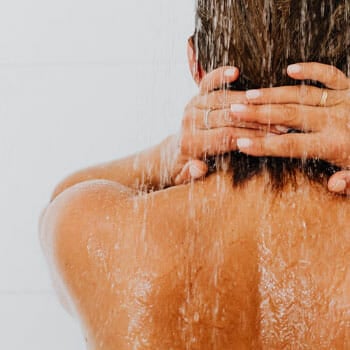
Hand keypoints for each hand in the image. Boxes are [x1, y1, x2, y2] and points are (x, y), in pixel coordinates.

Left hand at [167, 66, 279, 184]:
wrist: (174, 155)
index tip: (275, 138)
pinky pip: (207, 83)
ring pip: (223, 99)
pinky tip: (235, 72)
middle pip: (228, 117)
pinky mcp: (195, 97)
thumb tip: (198, 167)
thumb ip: (192, 174)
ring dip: (250, 102)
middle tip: (283, 122)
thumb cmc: (185, 170)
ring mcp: (192, 107)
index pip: (226, 137)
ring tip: (273, 104)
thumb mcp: (185, 179)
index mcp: (191, 143)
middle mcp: (190, 122)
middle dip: (257, 120)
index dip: (252, 136)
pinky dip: (220, 76)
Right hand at [228, 62, 349, 193]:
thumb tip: (333, 184)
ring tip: (248, 95)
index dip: (264, 146)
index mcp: (335, 144)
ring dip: (273, 95)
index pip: (291, 146)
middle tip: (234, 110)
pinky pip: (330, 75)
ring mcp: (342, 101)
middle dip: (258, 114)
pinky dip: (311, 70)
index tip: (240, 143)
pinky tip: (291, 70)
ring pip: (300, 96)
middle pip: (288, 116)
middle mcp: (335, 120)